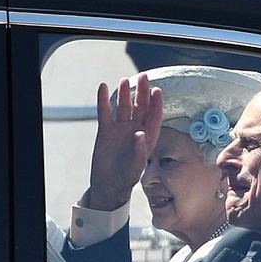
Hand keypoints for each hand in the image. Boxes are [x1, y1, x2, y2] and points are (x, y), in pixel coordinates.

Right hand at [87, 72, 162, 210]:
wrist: (108, 185)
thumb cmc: (127, 178)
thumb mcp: (135, 167)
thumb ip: (139, 150)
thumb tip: (140, 133)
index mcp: (148, 137)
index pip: (154, 117)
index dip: (156, 104)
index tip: (157, 90)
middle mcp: (135, 129)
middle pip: (140, 107)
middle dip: (142, 92)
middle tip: (143, 76)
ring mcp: (120, 129)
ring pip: (124, 107)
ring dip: (124, 94)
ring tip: (124, 80)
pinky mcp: (105, 130)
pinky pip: (105, 112)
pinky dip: (103, 100)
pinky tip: (103, 87)